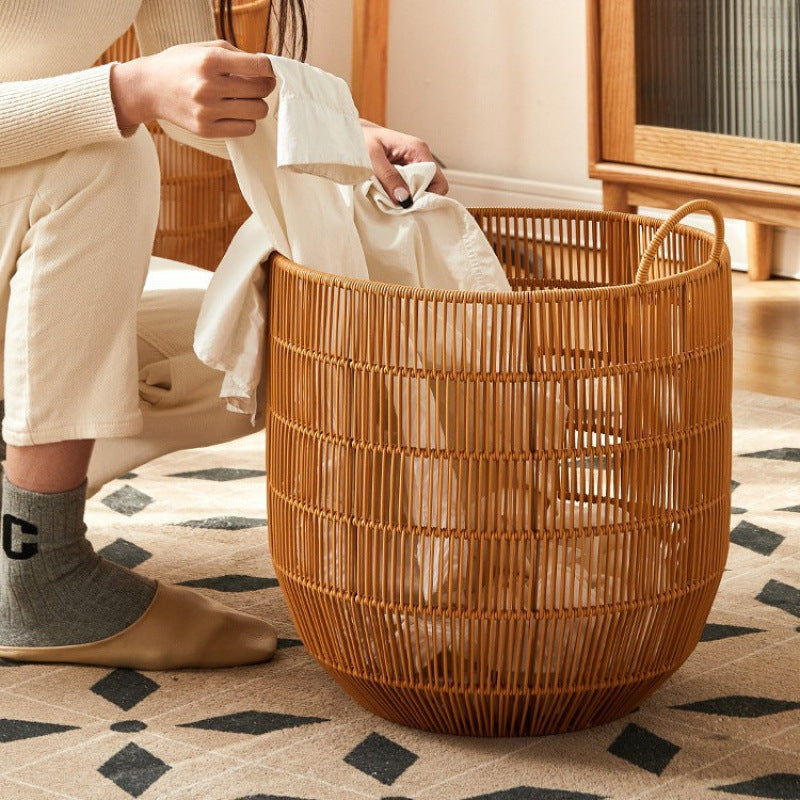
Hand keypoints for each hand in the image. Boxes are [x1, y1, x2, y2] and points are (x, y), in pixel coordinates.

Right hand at [111, 40, 275, 137]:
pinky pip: (246, 129)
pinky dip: (247, 121)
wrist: (149, 88)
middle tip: (257, 84)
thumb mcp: (206, 48)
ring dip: (256, 105)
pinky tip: (237, 113)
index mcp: (210, 60)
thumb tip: (267, 68)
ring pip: (256, 112)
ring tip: (245, 99)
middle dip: (264, 86)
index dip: (269, 68)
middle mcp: (208, 86)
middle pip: (260, 91)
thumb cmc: (181, 65)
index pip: (258, 66)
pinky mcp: (206, 130)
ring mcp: (207, 111)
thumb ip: (238, 55)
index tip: (268, 70)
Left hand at [361, 120, 448, 206]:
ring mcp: (412, 164)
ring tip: (390, 200)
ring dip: (406, 198)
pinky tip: (387, 195)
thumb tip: (405, 199)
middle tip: (397, 206)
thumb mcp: (372, 157)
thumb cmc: (360, 137)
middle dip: (416, 200)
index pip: (438, 182)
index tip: (410, 206)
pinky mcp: (403, 171)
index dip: (428, 197)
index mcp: (418, 150)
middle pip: (431, 188)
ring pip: (419, 190)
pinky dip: (399, 195)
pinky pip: (408, 188)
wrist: (349, 132)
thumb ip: (389, 177)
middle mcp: (419, 157)